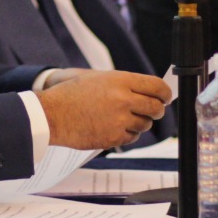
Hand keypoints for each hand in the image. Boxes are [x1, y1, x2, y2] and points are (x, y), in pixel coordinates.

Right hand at [39, 70, 170, 148]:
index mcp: (120, 81)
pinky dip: (127, 134)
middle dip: (157, 110)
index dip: (166, 93)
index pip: (157, 87)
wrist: (52, 115)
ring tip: (124, 118)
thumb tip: (150, 91)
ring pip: (145, 125)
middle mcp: (123, 100)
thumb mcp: (98, 78)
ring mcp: (119, 120)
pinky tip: (114, 128)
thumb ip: (124, 84)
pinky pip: (132, 138)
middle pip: (156, 108)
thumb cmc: (72, 94)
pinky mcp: (113, 138)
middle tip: (154, 110)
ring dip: (140, 122)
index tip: (166, 97)